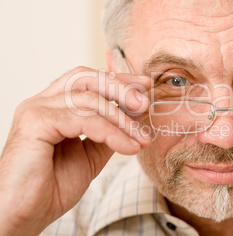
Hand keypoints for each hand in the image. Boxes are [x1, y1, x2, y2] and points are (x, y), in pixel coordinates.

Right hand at [0, 66, 150, 235]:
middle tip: (145, 103)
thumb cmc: (52, 187)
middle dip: (122, 89)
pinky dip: (111, 133)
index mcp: (55, 106)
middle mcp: (44, 102)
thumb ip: (108, 132)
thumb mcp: (91, 154)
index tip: (145, 87)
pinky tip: (128, 147)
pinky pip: (83, 120)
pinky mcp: (35, 122)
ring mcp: (37, 109)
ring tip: (142, 139)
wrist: (24, 216)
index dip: (119, 80)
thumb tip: (135, 114)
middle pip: (87, 79)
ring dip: (122, 119)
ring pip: (89, 99)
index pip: (88, 80)